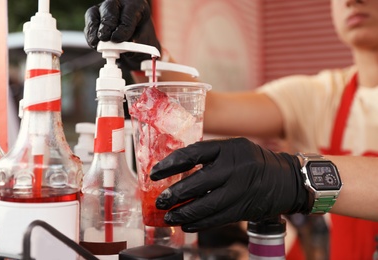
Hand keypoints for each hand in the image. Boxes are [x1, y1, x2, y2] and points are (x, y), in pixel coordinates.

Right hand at [84, 0, 160, 69]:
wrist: (136, 40)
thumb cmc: (141, 37)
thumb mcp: (145, 41)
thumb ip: (138, 43)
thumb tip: (129, 51)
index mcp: (135, 5)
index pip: (128, 13)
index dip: (123, 27)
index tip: (119, 39)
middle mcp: (118, 4)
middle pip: (109, 8)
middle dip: (106, 25)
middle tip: (105, 39)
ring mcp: (104, 9)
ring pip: (94, 13)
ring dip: (95, 31)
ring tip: (98, 45)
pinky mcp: (94, 17)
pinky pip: (89, 24)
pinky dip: (90, 36)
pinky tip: (95, 45)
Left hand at [150, 137, 309, 231]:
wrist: (287, 180)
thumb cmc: (254, 162)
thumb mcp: (235, 149)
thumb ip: (211, 157)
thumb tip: (179, 171)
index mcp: (229, 148)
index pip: (194, 154)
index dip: (171, 164)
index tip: (155, 173)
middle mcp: (235, 167)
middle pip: (198, 182)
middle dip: (175, 194)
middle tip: (160, 201)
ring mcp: (241, 189)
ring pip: (207, 205)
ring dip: (184, 213)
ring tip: (170, 217)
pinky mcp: (245, 208)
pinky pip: (218, 218)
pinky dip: (200, 223)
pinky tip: (187, 225)